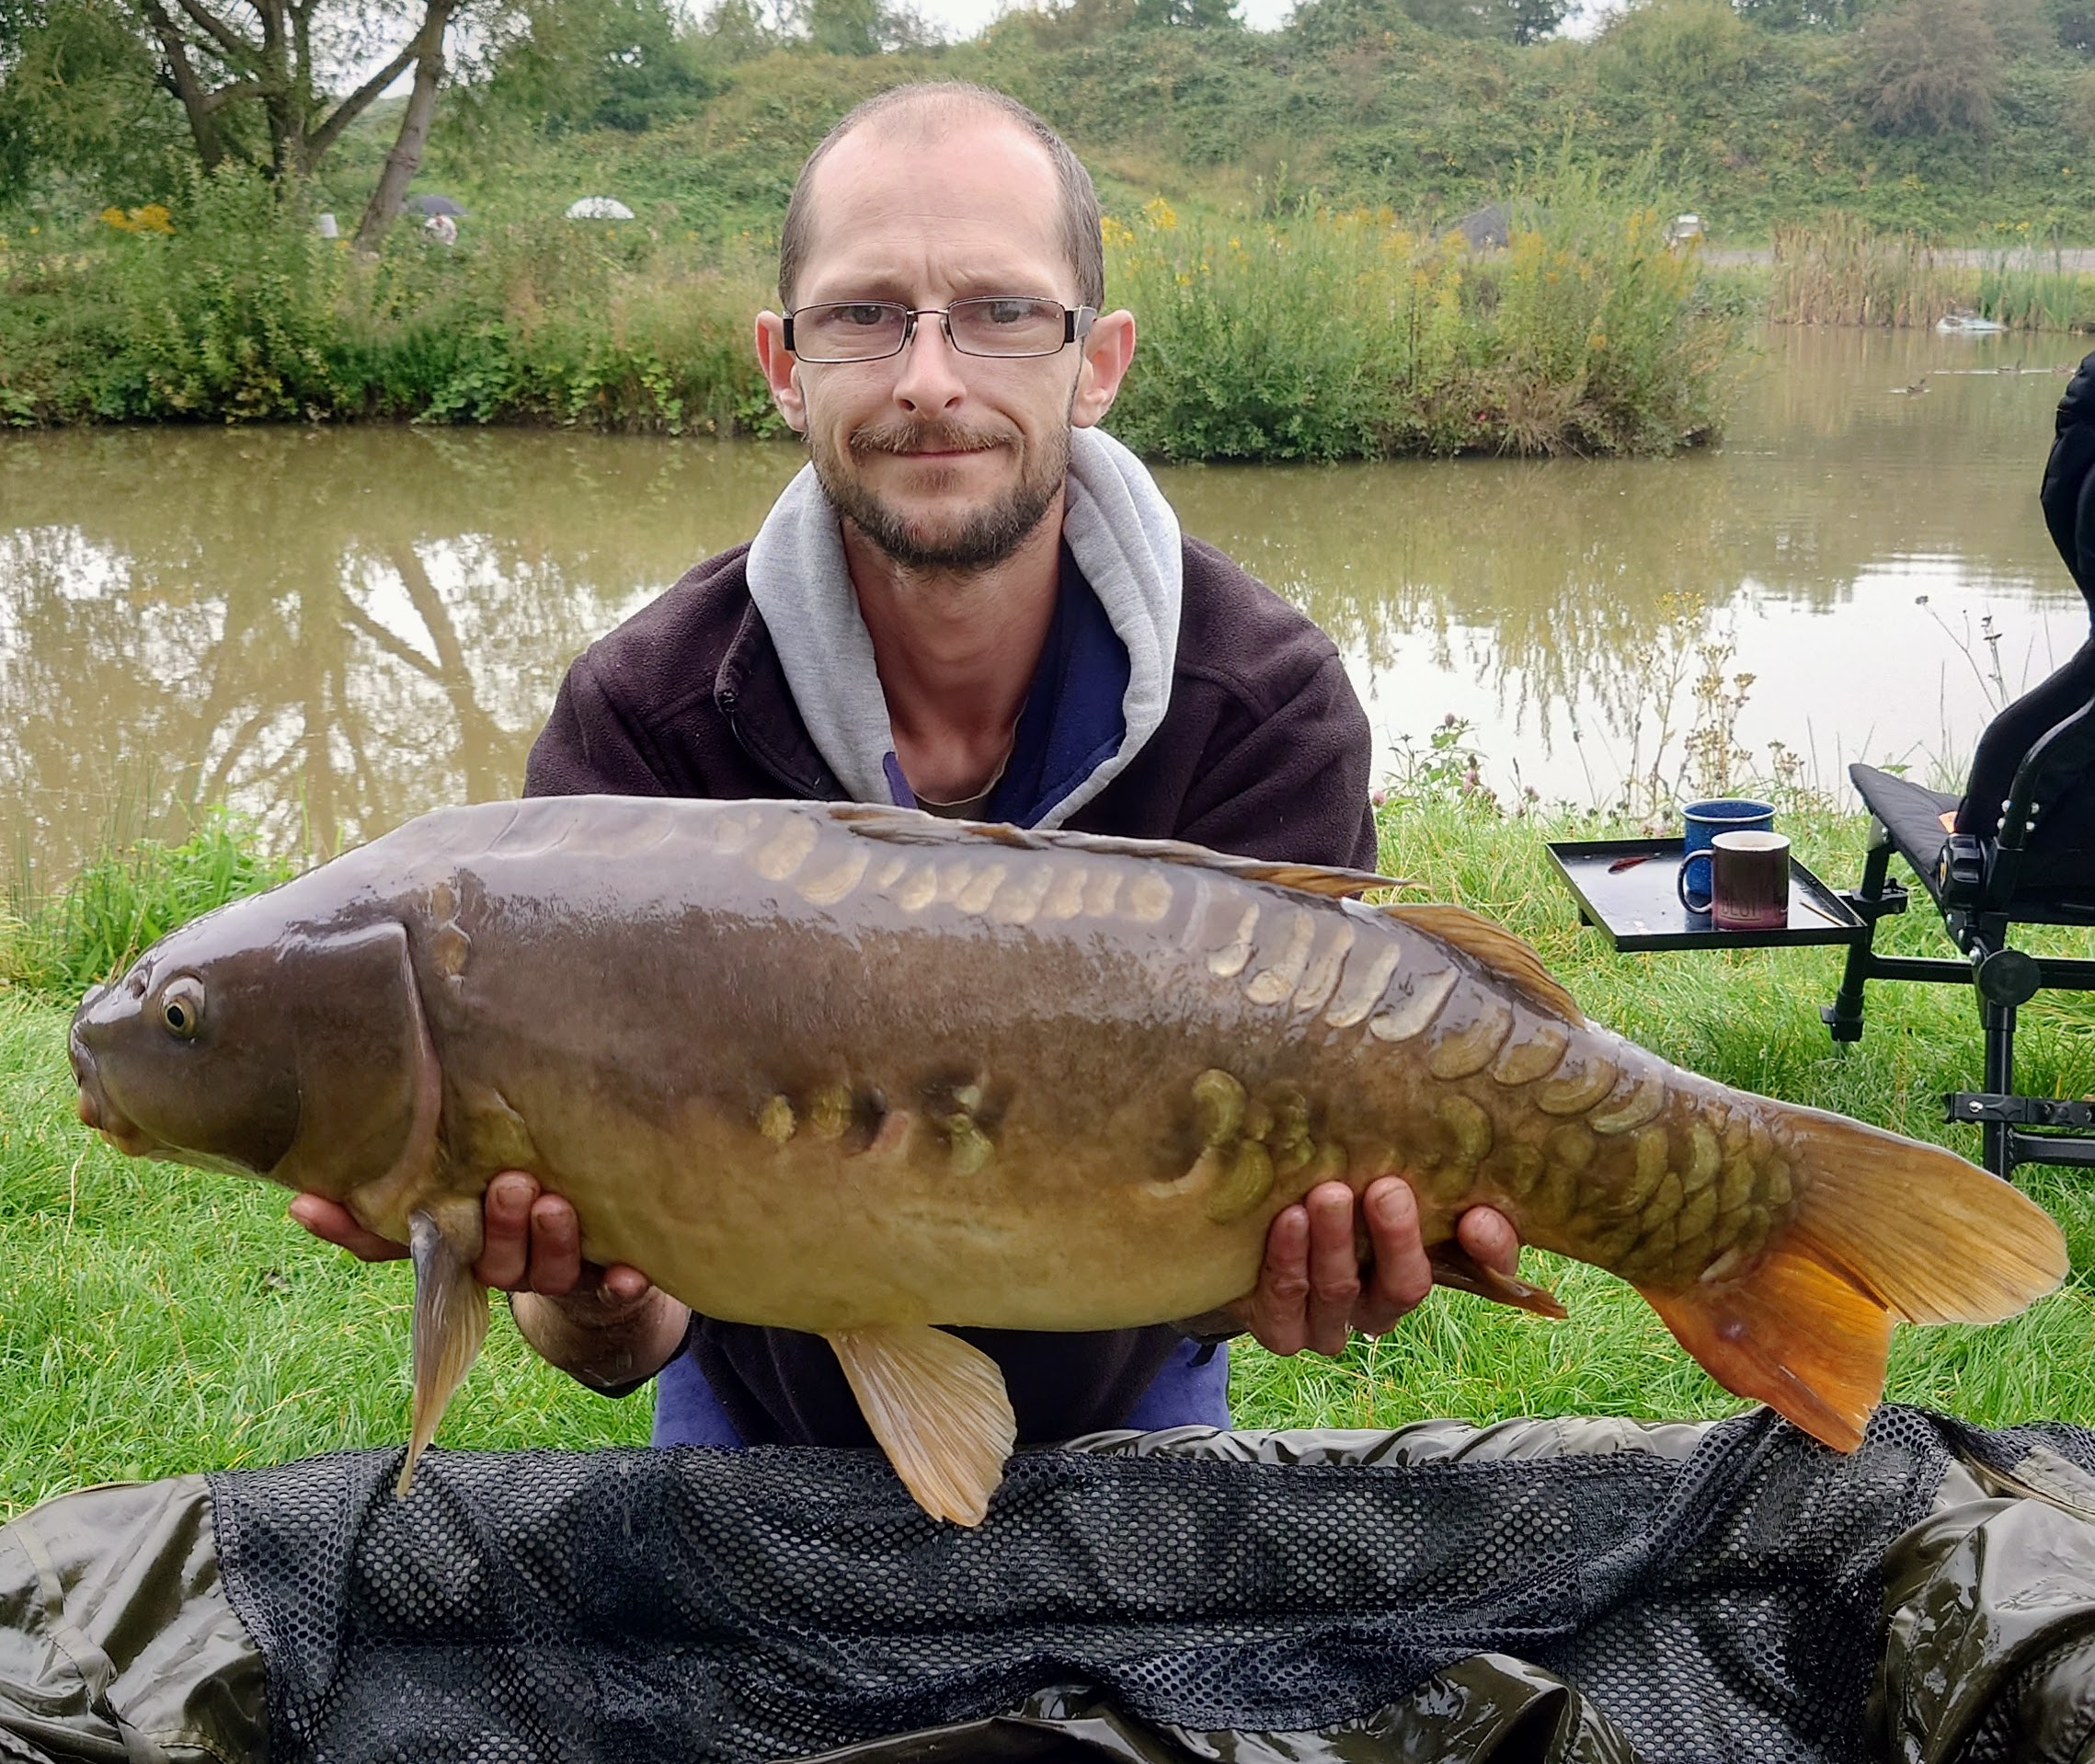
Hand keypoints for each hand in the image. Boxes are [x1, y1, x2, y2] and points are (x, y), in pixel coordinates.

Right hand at [288, 1171, 652, 1301]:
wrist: (602, 1265)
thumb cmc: (524, 1193)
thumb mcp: (475, 1164)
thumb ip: (436, 1142)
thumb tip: (370, 1089)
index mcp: (455, 1241)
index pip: (386, 1241)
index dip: (347, 1226)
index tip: (308, 1201)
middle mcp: (496, 1263)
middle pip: (483, 1260)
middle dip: (496, 1227)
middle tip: (509, 1184)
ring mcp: (550, 1275)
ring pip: (543, 1272)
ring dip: (550, 1242)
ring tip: (554, 1203)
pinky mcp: (604, 1281)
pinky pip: (612, 1290)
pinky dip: (621, 1284)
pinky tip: (632, 1275)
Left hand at [1228, 1176, 1518, 1358]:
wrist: (1241, 1236)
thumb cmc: (1319, 1189)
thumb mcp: (1365, 1172)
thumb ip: (1403, 1160)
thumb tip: (1443, 1131)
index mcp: (1421, 1264)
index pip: (1482, 1268)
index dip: (1491, 1250)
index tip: (1479, 1217)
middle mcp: (1382, 1303)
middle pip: (1405, 1285)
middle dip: (1397, 1238)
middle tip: (1387, 1190)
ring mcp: (1331, 1323)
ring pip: (1341, 1290)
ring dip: (1336, 1243)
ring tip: (1328, 1195)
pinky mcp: (1282, 1330)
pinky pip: (1287, 1303)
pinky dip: (1288, 1261)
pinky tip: (1288, 1220)